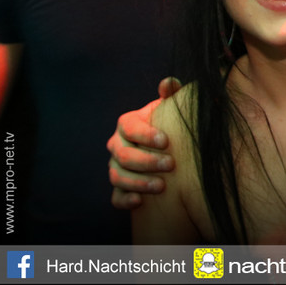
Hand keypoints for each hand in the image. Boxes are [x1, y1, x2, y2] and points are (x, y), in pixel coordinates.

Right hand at [107, 77, 180, 208]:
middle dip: (146, 161)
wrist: (166, 146)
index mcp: (127, 123)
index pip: (129, 127)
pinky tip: (140, 201)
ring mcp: (116, 167)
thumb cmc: (169, 123)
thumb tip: (169, 83)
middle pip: (123, 155)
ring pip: (117, 176)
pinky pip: (115, 197)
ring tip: (161, 186)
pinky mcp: (120, 187)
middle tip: (170, 164)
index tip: (166, 141)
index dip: (145, 134)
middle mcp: (117, 145)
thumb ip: (170, 94)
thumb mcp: (170, 107)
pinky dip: (125, 199)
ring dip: (138, 182)